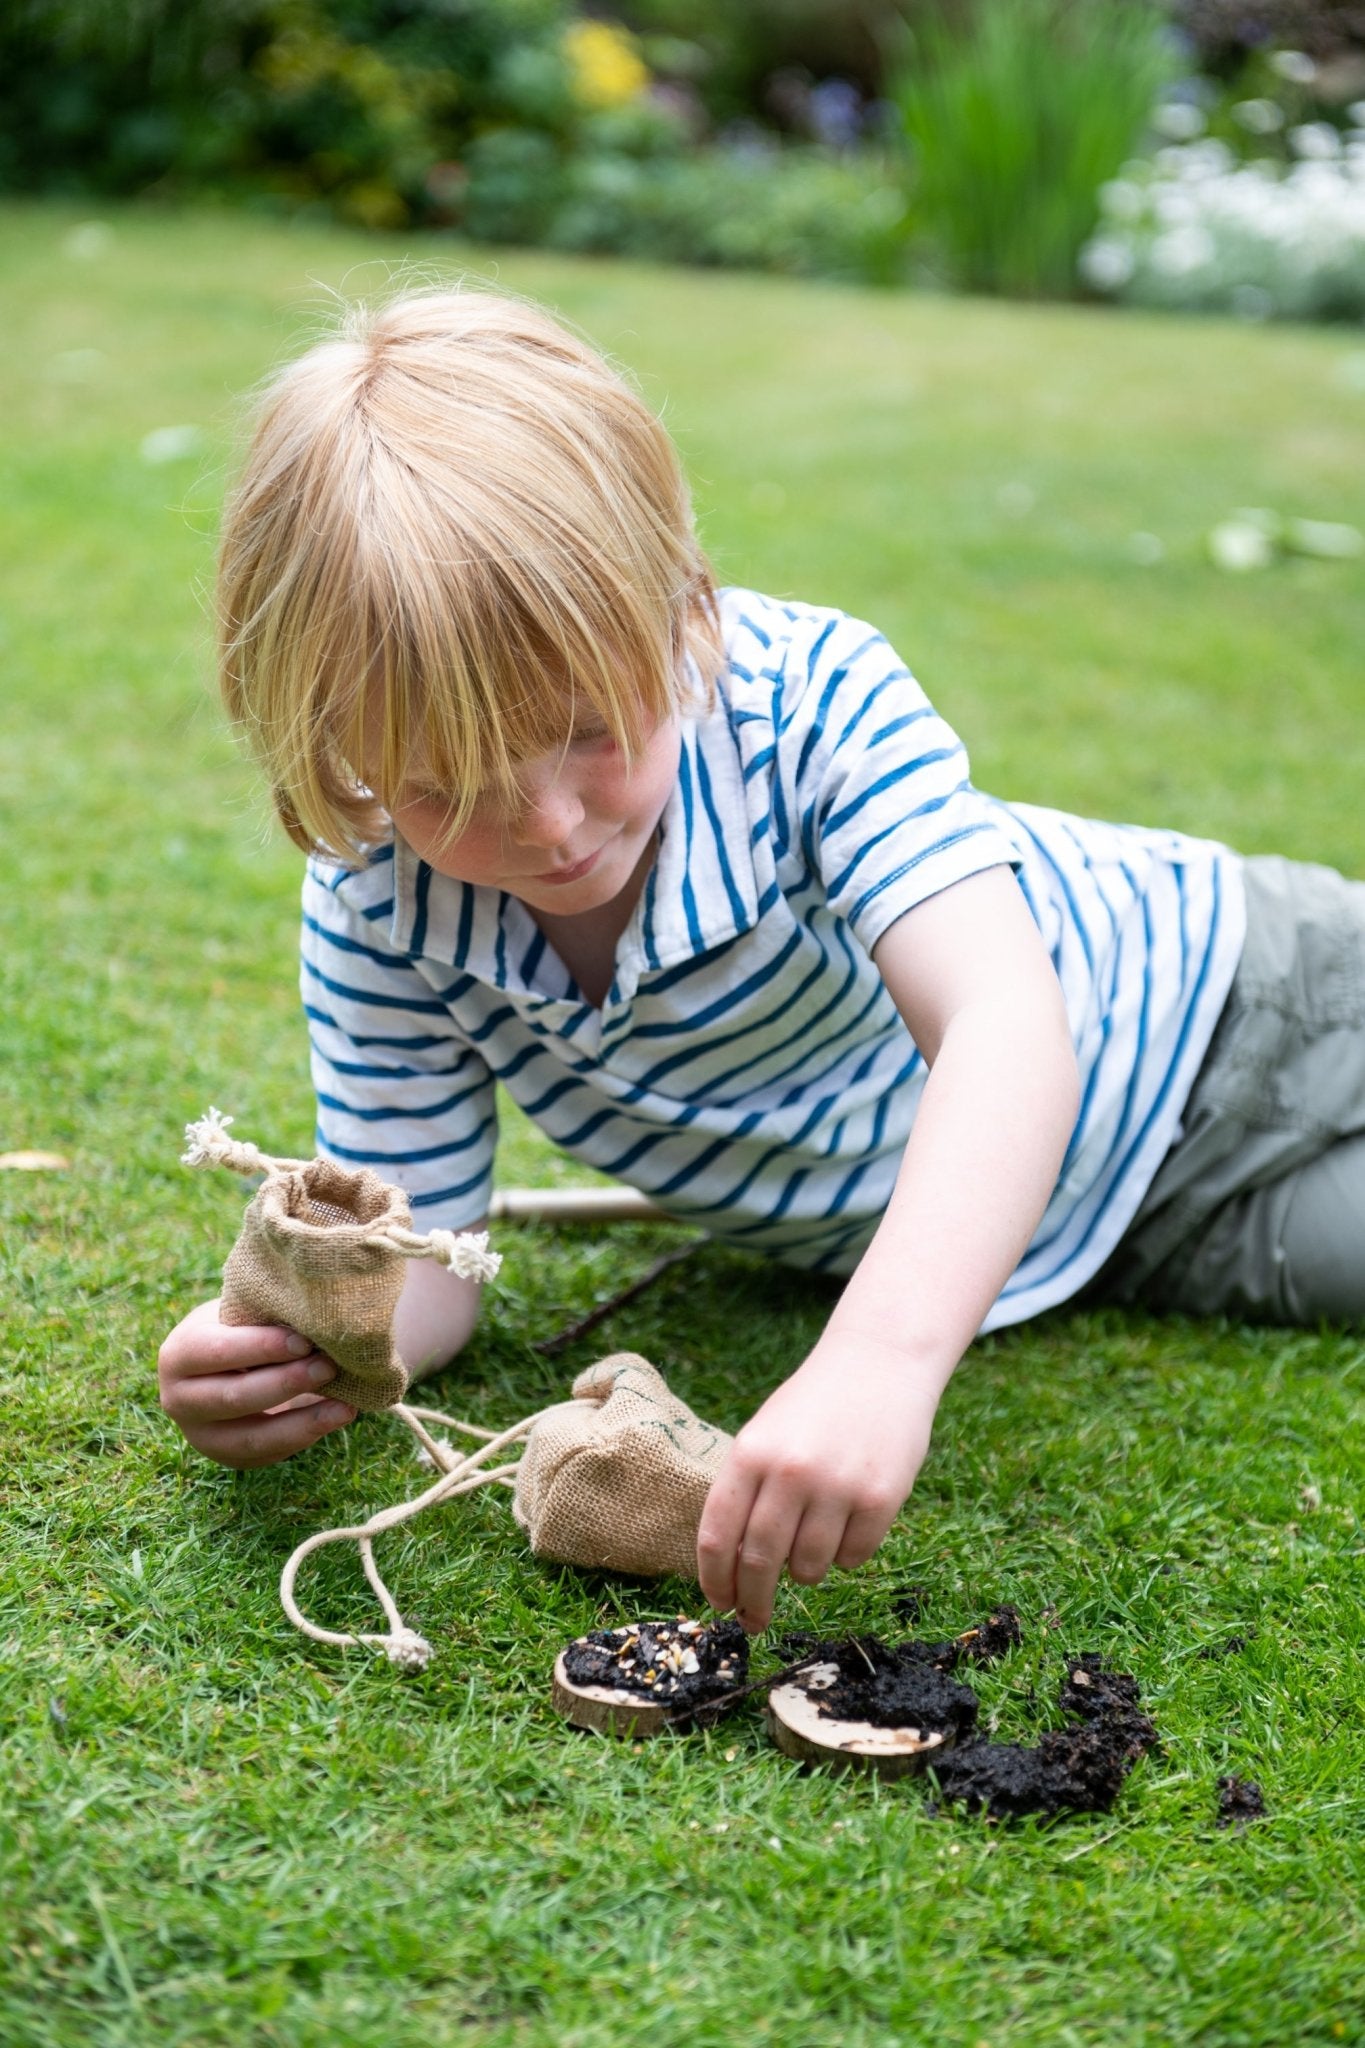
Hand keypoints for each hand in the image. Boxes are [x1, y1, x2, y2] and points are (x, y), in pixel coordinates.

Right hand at [157, 1298, 356, 1468]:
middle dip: (286, 1383)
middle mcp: (179, 1400)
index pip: (217, 1352)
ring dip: (303, 1422)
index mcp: (179, 1355)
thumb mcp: (240, 1314)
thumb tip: (314, 1322)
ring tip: (345, 1406)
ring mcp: (201, 1435)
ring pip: (252, 1438)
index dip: (262, 1347)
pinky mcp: (229, 1456)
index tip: (304, 1341)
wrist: (226, 1362)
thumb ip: (263, 1317)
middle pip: (234, 1398)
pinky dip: (306, 1436)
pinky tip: (338, 1417)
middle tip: (328, 1367)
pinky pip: (269, 1453)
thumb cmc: (241, 1326)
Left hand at [696, 1331, 939, 1633]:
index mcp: (750, 1452)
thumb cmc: (814, 1407)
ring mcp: (838, 1485)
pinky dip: (846, 1554)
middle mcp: (790, 1470)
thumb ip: (745, 1492)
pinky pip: (853, 1557)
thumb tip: (730, 1570)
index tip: (719, 1604)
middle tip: (754, 1621)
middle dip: (752, 1602)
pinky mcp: (882, 1497)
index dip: (714, 1581)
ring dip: (805, 1570)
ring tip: (813, 1538)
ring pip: (808, 1568)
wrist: (879, 1363)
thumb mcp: (765, 1434)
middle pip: (759, 1563)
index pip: (717, 1535)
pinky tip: (849, 1521)